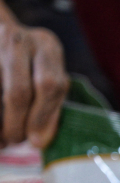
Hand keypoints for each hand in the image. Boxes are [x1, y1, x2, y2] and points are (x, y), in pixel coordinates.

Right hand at [0, 22, 68, 147]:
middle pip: (19, 91)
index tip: (37, 141)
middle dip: (17, 123)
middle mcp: (20, 40)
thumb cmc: (30, 63)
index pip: (49, 86)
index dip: (42, 117)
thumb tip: (39, 141)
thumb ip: (50, 107)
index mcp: (47, 46)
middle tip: (16, 140)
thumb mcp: (47, 75)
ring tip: (3, 141)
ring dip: (0, 123)